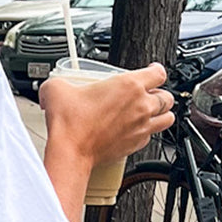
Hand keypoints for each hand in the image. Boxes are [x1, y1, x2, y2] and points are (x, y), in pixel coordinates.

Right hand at [38, 62, 175, 168]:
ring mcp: (141, 126)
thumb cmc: (69, 124)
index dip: (156, 70)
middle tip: (148, 95)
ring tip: (152, 113)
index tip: (152, 71)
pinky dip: (147, 133)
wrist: (70, 152)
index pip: (159, 73)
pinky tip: (135, 131)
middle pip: (167, 96)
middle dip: (160, 94)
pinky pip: (151, 137)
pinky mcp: (136, 145)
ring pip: (167, 118)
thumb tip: (53, 85)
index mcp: (129, 85)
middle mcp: (141, 105)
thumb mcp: (56, 90)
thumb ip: (59, 82)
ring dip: (161, 114)